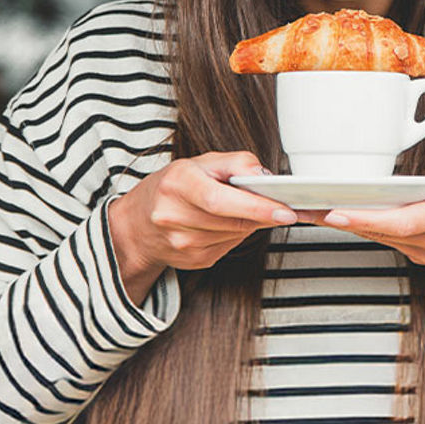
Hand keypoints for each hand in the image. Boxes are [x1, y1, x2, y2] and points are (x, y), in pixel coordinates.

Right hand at [107, 151, 298, 302]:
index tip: (286, 211)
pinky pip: (230, 246)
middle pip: (234, 221)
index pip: (221, 200)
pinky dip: (237, 234)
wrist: (137, 224)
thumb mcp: (200, 163)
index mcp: (177, 184)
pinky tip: (227, 223)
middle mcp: (174, 216)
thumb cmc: (172, 187)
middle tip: (287, 209)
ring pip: (236, 235)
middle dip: (265, 214)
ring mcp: (182, 244)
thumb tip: (264, 175)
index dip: (257, 206)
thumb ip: (235, 163)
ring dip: (251, 222)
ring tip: (246, 208)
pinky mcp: (193, 261)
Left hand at [308, 149, 424, 289]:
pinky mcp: (422, 255)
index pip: (402, 221)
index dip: (366, 218)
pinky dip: (365, 228)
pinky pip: (388, 241)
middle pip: (380, 232)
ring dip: (348, 225)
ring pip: (380, 238)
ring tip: (313, 209)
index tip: (336, 211)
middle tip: (305, 208)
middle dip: (341, 220)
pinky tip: (345, 215)